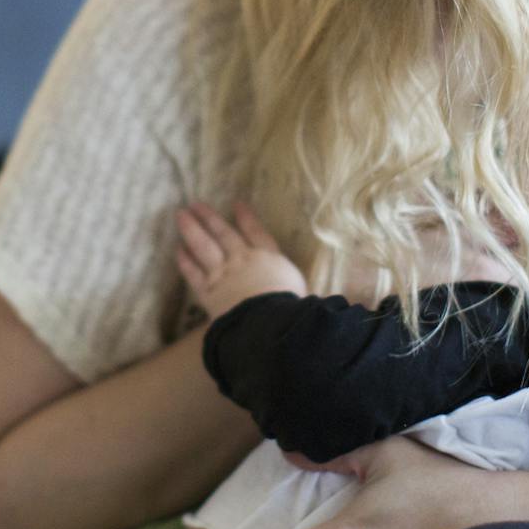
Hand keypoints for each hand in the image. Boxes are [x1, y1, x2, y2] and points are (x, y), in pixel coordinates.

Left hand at [176, 200, 307, 315]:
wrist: (267, 324)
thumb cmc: (292, 309)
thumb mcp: (307, 292)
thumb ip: (317, 285)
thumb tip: (350, 288)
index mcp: (270, 259)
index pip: (257, 233)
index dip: (247, 218)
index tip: (237, 203)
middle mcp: (243, 260)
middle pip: (224, 234)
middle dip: (210, 218)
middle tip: (196, 204)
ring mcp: (223, 274)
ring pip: (204, 247)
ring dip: (192, 230)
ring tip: (181, 215)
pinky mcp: (209, 292)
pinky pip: (194, 273)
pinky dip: (186, 261)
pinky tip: (179, 250)